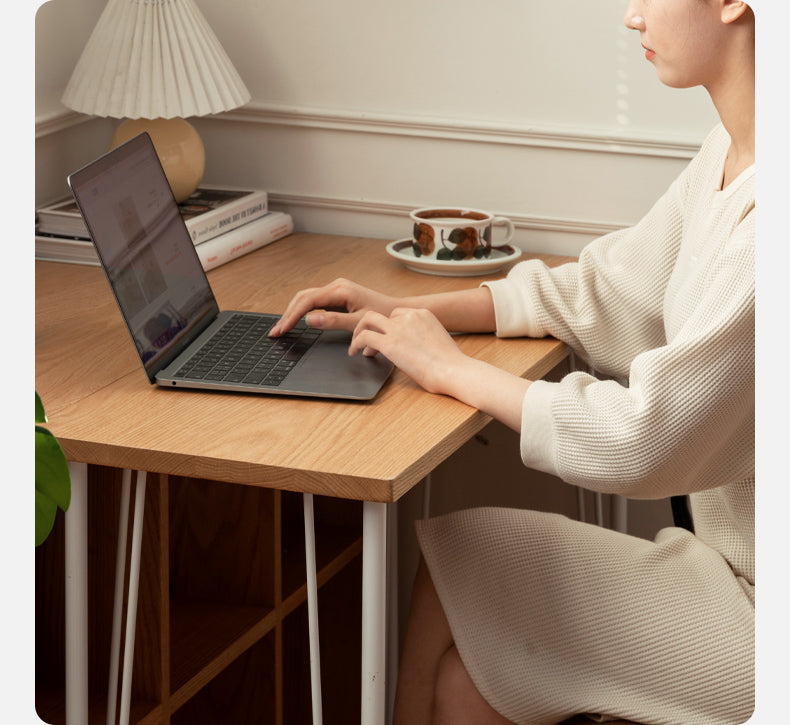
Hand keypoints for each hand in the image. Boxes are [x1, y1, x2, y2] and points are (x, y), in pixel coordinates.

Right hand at [270, 278, 398, 335]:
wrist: (397, 311)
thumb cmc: (383, 316)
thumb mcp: (358, 322)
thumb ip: (333, 321)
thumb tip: (310, 319)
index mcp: (340, 290)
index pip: (308, 301)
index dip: (292, 316)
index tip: (281, 329)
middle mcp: (336, 286)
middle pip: (303, 297)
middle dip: (288, 314)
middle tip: (276, 331)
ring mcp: (336, 290)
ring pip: (307, 298)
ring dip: (293, 312)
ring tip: (282, 327)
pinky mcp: (338, 295)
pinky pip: (315, 301)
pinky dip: (303, 311)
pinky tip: (296, 321)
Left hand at [348, 308, 469, 396]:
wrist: (453, 370)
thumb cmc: (451, 365)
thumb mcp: (437, 341)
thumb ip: (423, 338)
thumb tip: (414, 349)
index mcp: (423, 314)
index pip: (397, 313)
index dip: (388, 326)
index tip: (384, 337)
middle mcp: (410, 316)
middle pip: (381, 316)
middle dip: (371, 326)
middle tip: (365, 339)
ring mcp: (398, 328)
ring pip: (368, 320)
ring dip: (359, 332)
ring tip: (356, 345)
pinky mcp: (390, 343)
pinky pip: (364, 337)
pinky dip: (355, 343)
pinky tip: (354, 352)